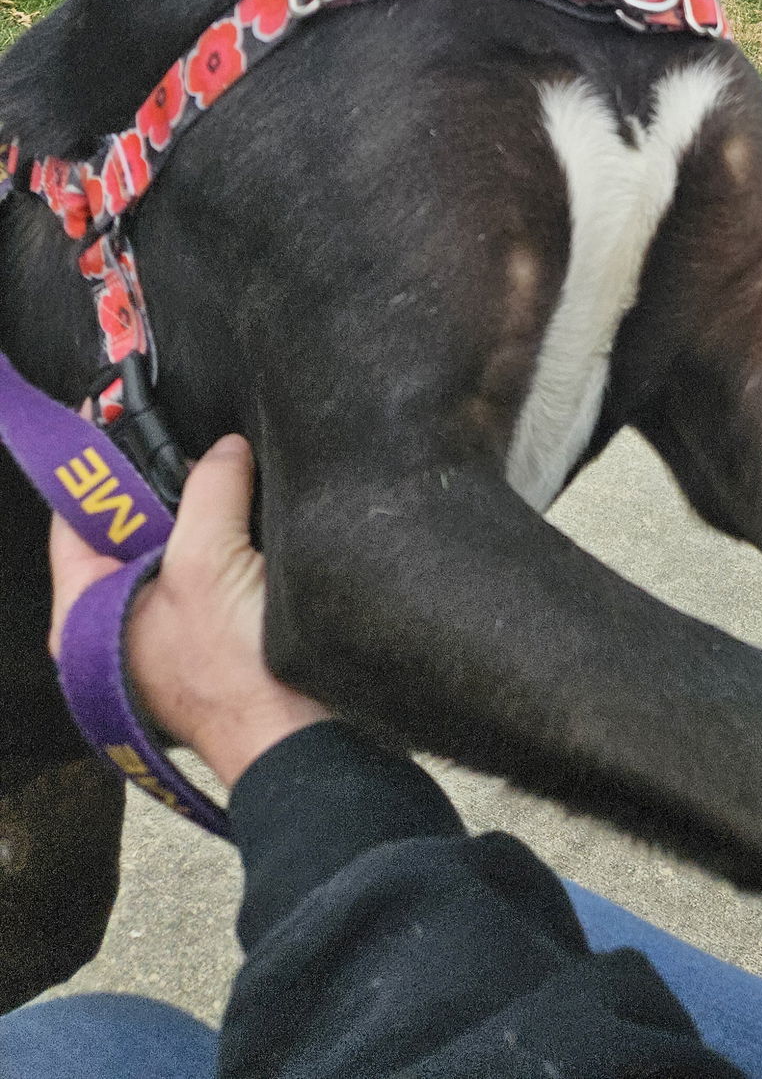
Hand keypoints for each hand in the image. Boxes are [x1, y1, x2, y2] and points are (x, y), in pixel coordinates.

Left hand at [49, 434, 330, 787]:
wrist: (297, 739)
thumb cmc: (237, 674)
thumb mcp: (210, 556)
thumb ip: (210, 486)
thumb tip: (223, 450)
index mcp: (86, 618)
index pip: (76, 519)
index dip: (96, 461)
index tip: (109, 409)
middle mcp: (114, 628)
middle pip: (127, 528)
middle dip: (161, 484)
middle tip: (189, 443)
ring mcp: (160, 636)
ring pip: (172, 547)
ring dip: (201, 512)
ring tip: (225, 478)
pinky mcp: (205, 640)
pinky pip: (206, 569)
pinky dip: (226, 539)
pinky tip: (250, 520)